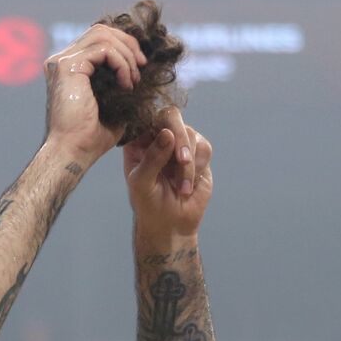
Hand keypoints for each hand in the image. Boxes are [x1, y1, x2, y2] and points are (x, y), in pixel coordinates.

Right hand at [43, 24, 146, 166]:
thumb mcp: (112, 100)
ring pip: (104, 36)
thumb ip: (118, 78)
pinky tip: (125, 84)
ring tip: (133, 79)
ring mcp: (60, 62)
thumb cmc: (91, 137)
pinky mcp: (67, 67)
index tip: (140, 67)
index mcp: (67, 68)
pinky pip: (104, 50)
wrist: (74, 152)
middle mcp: (59, 61)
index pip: (98, 39)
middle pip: (100, 31)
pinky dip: (121, 63)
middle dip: (128, 45)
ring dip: (126, 55)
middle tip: (142, 66)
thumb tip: (140, 63)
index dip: (124, 46)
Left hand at [124, 107, 212, 237]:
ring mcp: (178, 143)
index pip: (145, 117)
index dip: (157, 122)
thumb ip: (152, 158)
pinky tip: (188, 185)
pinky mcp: (197, 152)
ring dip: (188, 164)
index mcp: (136, 142)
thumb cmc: (148, 204)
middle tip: (182, 161)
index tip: (165, 137)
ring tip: (181, 187)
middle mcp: (157, 137)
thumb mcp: (142, 183)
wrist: (170, 222)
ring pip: (190, 135)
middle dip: (180, 140)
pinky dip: (199, 166)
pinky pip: (204, 147)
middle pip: (172, 117)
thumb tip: (167, 133)